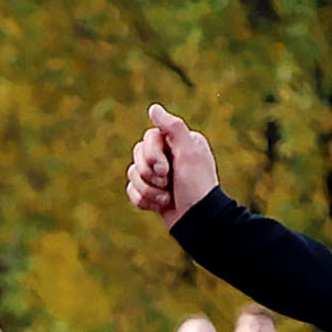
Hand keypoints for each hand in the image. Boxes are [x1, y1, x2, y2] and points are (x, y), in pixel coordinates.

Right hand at [126, 105, 219, 225]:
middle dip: (149, 175)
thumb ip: (173, 127)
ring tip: (167, 199)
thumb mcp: (190, 153)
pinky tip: (160, 206)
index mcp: (180, 142)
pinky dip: (144, 200)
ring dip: (148, 190)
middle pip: (138, 154)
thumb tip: (153, 109)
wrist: (199, 223)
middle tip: (168, 184)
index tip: (167, 170)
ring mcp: (159, 175)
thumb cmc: (197, 187)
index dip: (152, 155)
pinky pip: (132, 190)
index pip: (149, 137)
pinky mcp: (152, 192)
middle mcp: (169, 155)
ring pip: (133, 173)